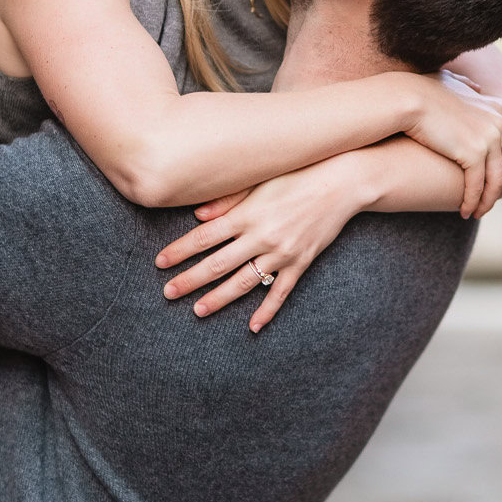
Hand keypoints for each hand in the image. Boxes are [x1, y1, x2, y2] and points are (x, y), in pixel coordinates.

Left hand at [154, 156, 365, 332]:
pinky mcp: (301, 263)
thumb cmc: (296, 175)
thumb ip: (227, 199)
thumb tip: (197, 215)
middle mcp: (261, 236)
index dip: (180, 251)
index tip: (160, 263)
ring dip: (219, 299)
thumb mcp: (259, 181)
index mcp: (246, 214)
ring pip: (244, 282)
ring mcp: (281, 253)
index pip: (204, 237)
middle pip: (217, 264)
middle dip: (190, 280)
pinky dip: (267, 311)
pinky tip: (252, 327)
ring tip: (198, 310)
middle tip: (168, 293)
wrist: (341, 183)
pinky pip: (280, 292)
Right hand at [405, 74, 501, 219]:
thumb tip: (475, 86)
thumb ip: (468, 87)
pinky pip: (477, 185)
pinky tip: (465, 211)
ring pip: (497, 181)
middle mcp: (498, 124)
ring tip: (479, 213)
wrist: (408, 99)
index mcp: (497, 109)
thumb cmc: (423, 91)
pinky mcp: (473, 153)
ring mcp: (488, 139)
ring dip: (488, 201)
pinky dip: (472, 201)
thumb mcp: (453, 85)